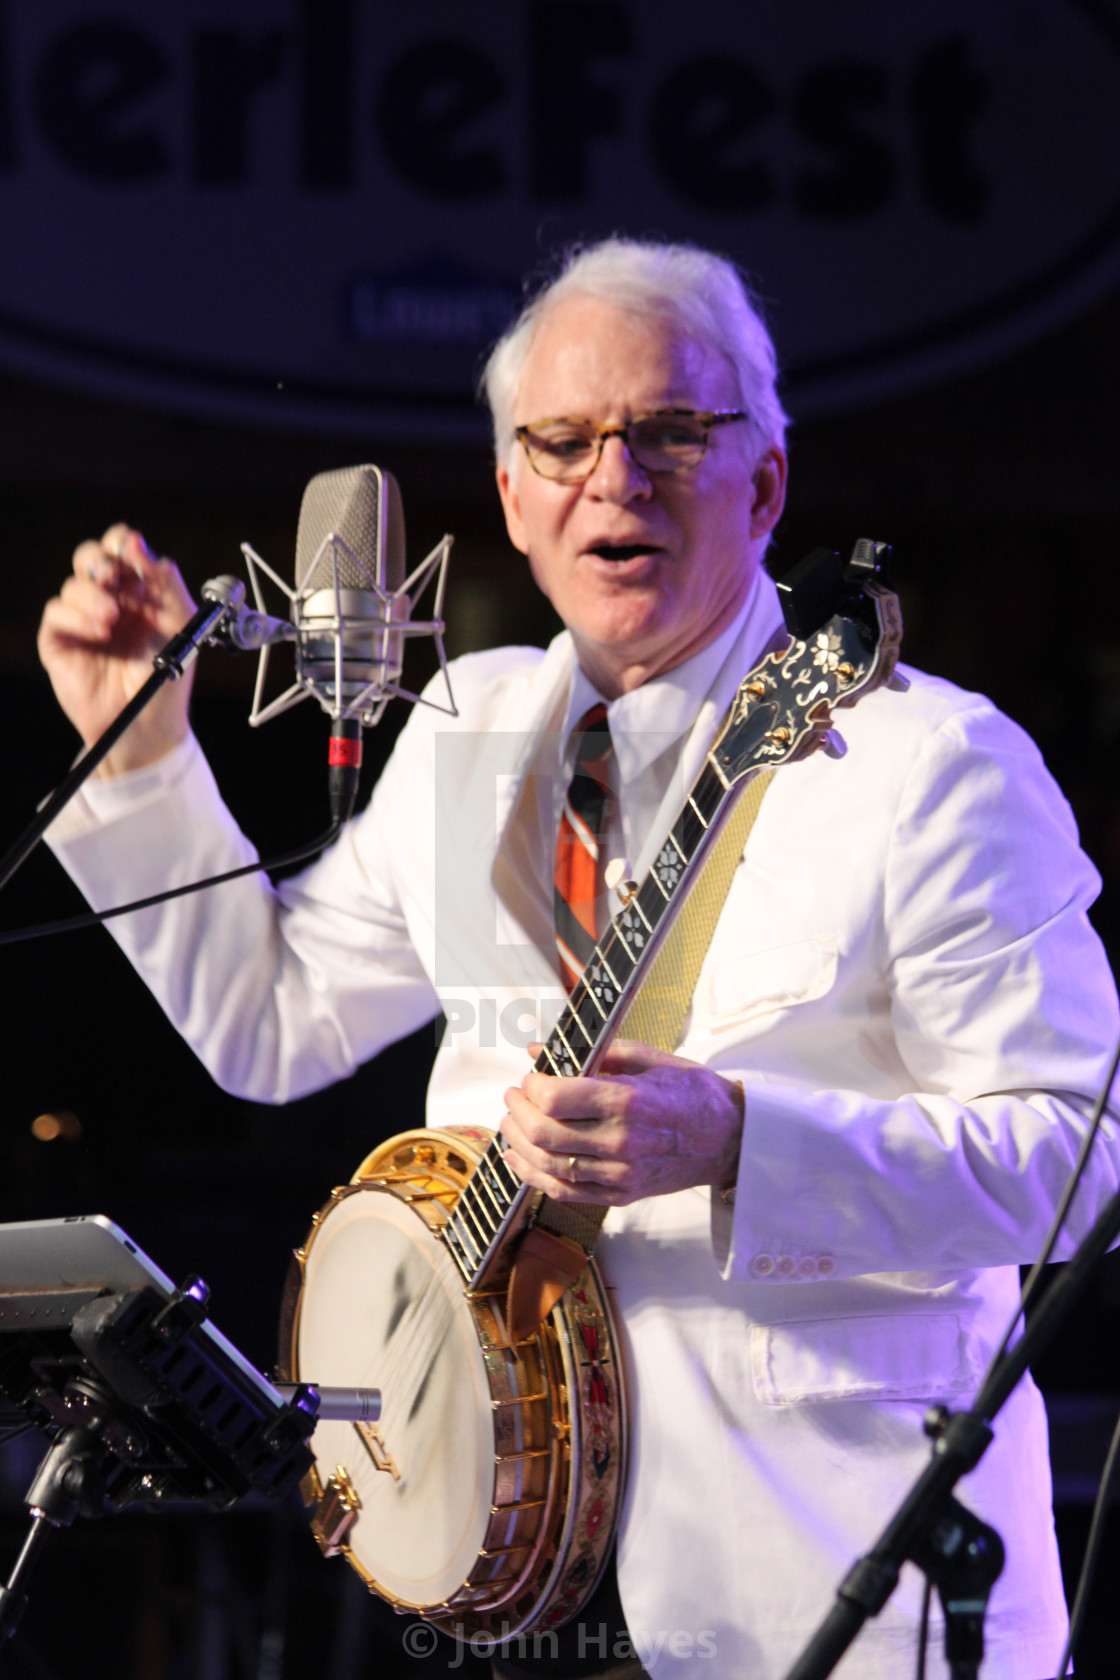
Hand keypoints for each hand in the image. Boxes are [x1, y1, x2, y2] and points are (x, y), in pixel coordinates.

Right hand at [38, 524, 196, 775]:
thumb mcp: (180, 624)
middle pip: (90, 557)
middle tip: (113, 575)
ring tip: (112, 619)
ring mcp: (82, 619)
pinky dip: (76, 616)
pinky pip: (56, 613)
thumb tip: (145, 548)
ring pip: (73, 584)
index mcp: (138, 591)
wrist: (147, 721)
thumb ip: (168, 584)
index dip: (123, 541)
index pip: (122, 549)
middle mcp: (108, 599)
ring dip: (92, 595)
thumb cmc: (167, 675)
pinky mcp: (59, 640)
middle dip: (100, 559)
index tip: (131, 545)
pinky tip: (99, 632)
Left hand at [500, 1039, 743, 1204]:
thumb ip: (595, 1053)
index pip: (555, 1099)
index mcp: (627, 1101)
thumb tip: (541, 1050)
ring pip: (549, 1165)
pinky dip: (534, 1176)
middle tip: (514, 1096)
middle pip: (545, 1133)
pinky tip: (519, 1159)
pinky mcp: (621, 1194)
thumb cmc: (693, 1094)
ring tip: (511, 1123)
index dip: (531, 1086)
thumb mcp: (651, 1059)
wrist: (730, 1139)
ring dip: (519, 1143)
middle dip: (518, 1112)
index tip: (529, 1076)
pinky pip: (565, 1192)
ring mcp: (620, 1174)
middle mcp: (621, 1141)